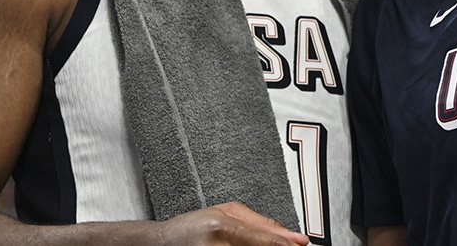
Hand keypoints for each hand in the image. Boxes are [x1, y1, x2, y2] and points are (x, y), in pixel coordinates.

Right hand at [158, 202, 309, 244]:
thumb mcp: (225, 212)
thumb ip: (261, 223)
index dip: (287, 245)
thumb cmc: (188, 229)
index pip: (266, 241)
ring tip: (244, 244)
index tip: (300, 245)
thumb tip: (293, 237)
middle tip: (287, 245)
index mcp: (221, 227)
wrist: (156, 244)